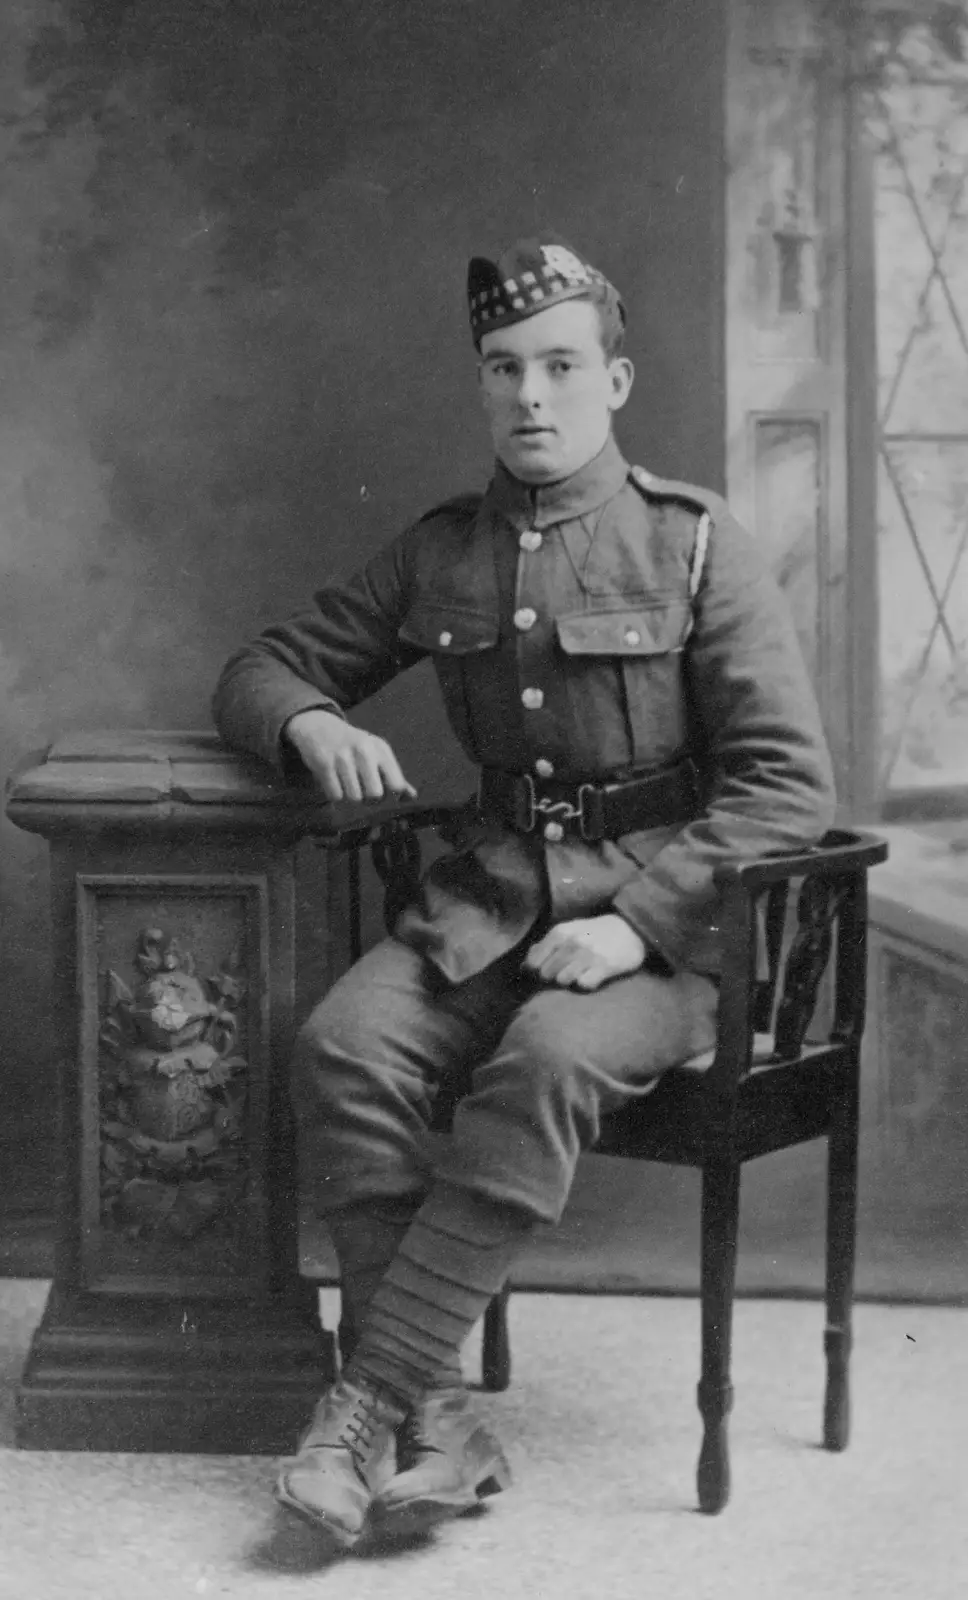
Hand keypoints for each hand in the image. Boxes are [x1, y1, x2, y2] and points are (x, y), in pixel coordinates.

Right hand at [284, 709, 416, 802]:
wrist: (318, 727)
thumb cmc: (353, 745)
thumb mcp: (376, 752)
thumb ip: (394, 775)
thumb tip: (411, 797)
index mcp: (381, 749)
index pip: (396, 784)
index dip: (391, 796)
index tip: (384, 794)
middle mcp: (364, 751)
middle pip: (375, 794)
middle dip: (369, 800)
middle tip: (363, 792)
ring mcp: (343, 757)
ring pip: (354, 797)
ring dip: (350, 797)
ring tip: (347, 784)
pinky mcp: (324, 763)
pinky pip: (335, 795)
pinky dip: (335, 795)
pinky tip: (334, 782)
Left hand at [524, 914, 647, 991]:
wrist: (631, 929)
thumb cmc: (596, 932)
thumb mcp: (570, 930)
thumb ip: (548, 944)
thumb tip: (527, 962)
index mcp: (560, 932)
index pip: (533, 961)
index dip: (535, 970)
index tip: (542, 972)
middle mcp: (571, 943)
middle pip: (546, 974)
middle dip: (552, 976)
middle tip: (564, 972)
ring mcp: (588, 955)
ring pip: (562, 981)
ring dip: (569, 981)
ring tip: (579, 974)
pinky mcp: (604, 967)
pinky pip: (583, 985)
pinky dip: (586, 984)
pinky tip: (592, 976)